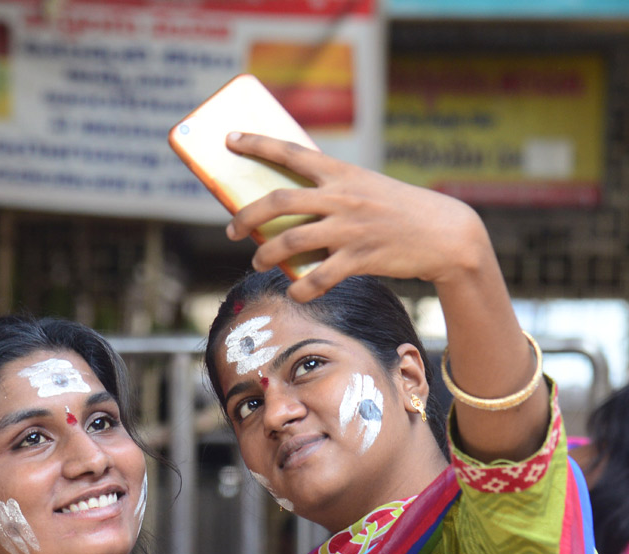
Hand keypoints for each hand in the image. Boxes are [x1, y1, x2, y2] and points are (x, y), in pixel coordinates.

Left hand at [224, 133, 491, 301]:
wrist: (446, 234)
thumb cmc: (399, 211)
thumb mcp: (366, 188)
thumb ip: (330, 193)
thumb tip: (286, 210)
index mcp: (342, 173)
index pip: (291, 152)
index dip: (257, 144)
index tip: (229, 138)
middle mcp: (342, 197)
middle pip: (278, 203)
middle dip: (246, 217)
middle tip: (230, 230)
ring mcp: (350, 228)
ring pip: (290, 242)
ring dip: (264, 256)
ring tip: (257, 262)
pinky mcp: (361, 258)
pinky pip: (318, 278)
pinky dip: (301, 289)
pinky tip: (296, 293)